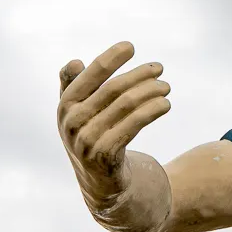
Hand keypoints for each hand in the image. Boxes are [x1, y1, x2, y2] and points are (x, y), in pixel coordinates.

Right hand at [57, 42, 172, 231]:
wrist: (101, 185)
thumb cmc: (92, 138)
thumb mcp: (78, 114)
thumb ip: (73, 87)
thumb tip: (74, 62)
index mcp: (65, 106)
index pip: (89, 75)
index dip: (110, 59)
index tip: (131, 47)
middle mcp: (71, 123)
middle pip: (113, 89)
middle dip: (139, 75)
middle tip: (160, 68)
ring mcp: (86, 141)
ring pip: (126, 105)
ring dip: (151, 92)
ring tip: (166, 86)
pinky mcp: (104, 156)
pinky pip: (133, 126)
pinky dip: (152, 111)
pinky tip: (165, 105)